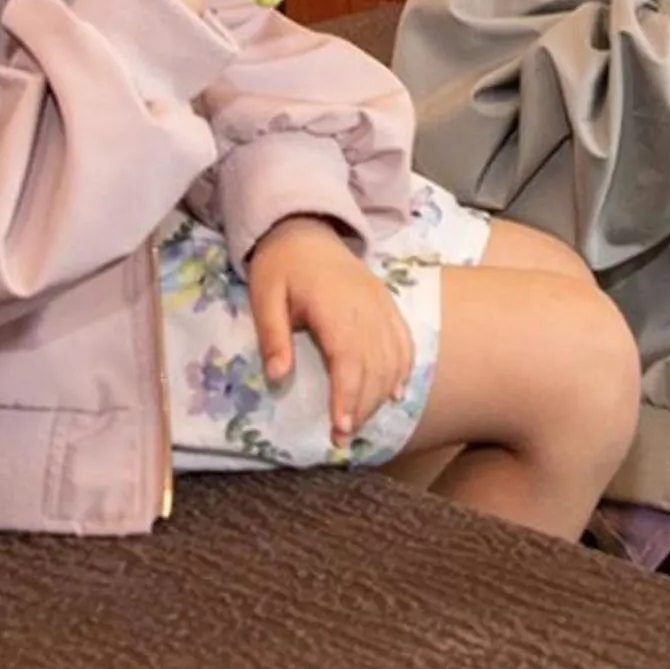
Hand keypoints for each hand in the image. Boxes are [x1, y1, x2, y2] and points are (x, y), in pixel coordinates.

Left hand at [247, 218, 412, 445]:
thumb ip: (273, 337)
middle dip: (363, 407)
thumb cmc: (281, 266)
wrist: (306, 230)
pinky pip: (404, 342)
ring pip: (393, 360)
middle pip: (375, 368)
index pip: (349, 362)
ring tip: (360, 423)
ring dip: (380, 396)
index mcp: (335, 308)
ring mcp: (382, 307)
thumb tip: (276, 378)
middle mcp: (366, 309)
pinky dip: (403, 370)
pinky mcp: (387, 306)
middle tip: (343, 438)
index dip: (348, 398)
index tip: (340, 429)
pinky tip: (395, 394)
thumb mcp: (265, 298)